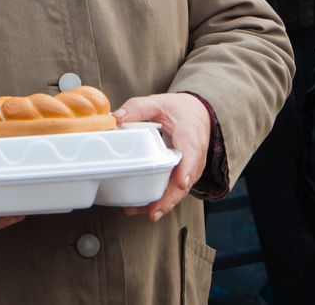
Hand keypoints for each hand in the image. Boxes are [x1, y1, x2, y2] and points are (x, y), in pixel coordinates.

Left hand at [114, 92, 210, 221]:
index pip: (192, 154)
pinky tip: (143, 208)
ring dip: (162, 204)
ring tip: (142, 212)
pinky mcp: (183, 177)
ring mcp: (190, 170)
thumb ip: (138, 108)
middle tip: (153, 211)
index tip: (181, 182)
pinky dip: (161, 201)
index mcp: (190, 135)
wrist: (198, 116)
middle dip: (169, 199)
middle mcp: (194, 157)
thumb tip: (116, 117)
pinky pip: (174, 191)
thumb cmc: (180, 111)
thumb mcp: (159, 103)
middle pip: (185, 181)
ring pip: (179, 191)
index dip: (187, 169)